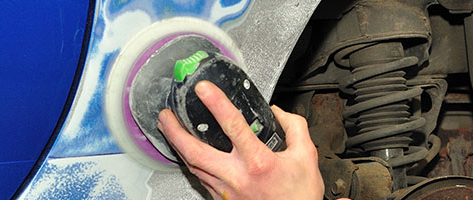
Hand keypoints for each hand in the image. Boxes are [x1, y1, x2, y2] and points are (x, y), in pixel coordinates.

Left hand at [158, 81, 322, 199]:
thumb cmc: (300, 196)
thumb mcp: (306, 157)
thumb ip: (294, 128)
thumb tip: (278, 113)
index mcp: (258, 162)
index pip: (232, 125)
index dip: (216, 103)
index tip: (204, 88)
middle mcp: (237, 177)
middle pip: (195, 152)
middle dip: (175, 131)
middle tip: (166, 115)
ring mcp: (226, 191)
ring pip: (193, 166)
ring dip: (178, 146)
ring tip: (170, 129)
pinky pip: (201, 178)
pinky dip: (191, 163)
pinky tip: (188, 154)